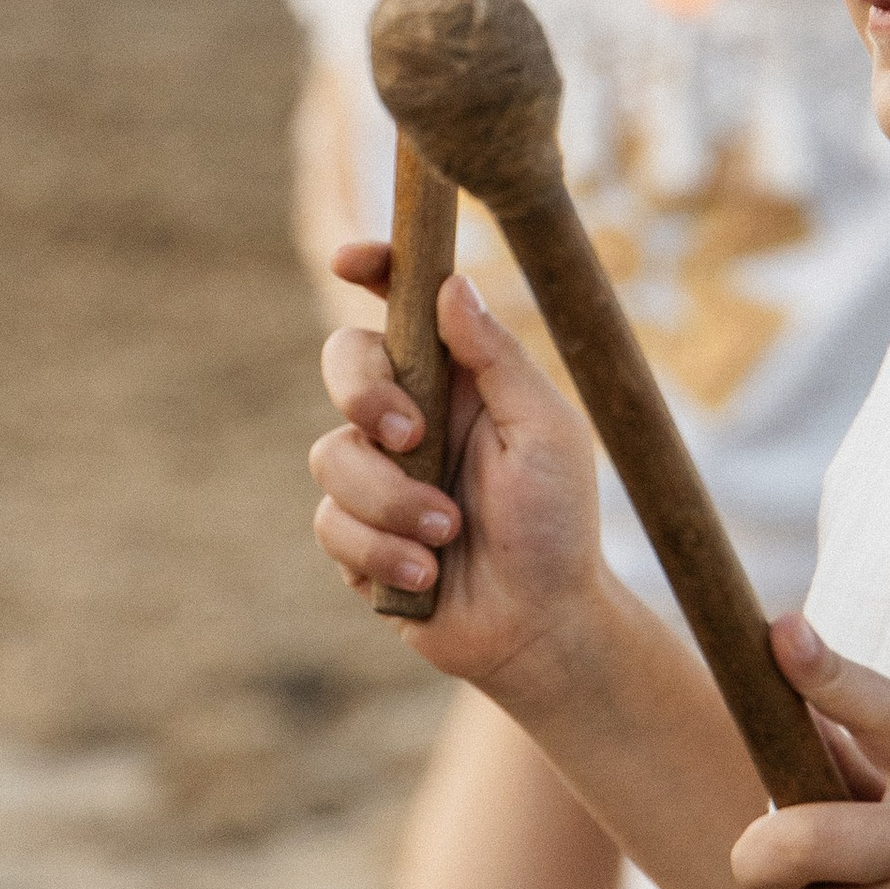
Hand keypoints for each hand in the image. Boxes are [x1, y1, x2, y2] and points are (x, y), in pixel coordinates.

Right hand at [311, 250, 610, 695]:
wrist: (541, 628)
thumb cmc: (559, 524)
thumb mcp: (546, 432)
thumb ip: (497, 359)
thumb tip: (451, 285)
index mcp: (459, 380)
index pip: (402, 307)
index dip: (372, 271)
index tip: (349, 260)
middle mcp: (412, 418)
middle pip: (344, 365)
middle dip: (365, 394)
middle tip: (411, 435)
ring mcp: (379, 477)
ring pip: (331, 454)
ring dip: (392, 500)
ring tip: (449, 534)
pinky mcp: (356, 536)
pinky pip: (330, 523)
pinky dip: (380, 550)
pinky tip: (427, 574)